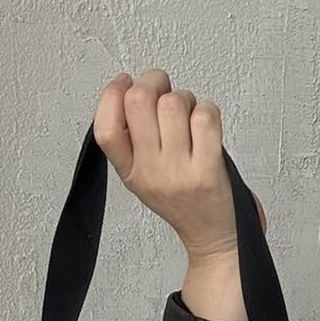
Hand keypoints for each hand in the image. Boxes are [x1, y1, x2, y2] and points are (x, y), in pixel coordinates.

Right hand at [91, 68, 266, 260]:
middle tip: (165, 90)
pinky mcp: (207, 170)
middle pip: (139, 102)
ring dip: (186, 98)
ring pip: (174, 103)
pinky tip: (207, 126)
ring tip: (190, 116)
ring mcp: (178, 172)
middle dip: (154, 81)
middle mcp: (150, 173)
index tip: (124, 81)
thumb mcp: (146, 177)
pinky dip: (208, 110)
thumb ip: (135, 139)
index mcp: (129, 173)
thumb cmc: (186, 203)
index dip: (110, 95)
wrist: (214, 239)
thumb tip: (131, 87)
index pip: (105, 129)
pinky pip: (204, 116)